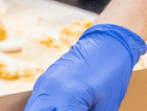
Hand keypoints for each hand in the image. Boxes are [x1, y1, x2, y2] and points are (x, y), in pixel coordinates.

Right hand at [24, 23, 146, 110]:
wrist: (110, 42)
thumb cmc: (113, 74)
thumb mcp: (106, 106)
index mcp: (69, 95)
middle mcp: (51, 88)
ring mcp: (45, 82)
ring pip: (33, 109)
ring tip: (61, 110)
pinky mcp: (44, 79)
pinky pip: (36, 102)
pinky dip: (42, 110)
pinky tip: (56, 110)